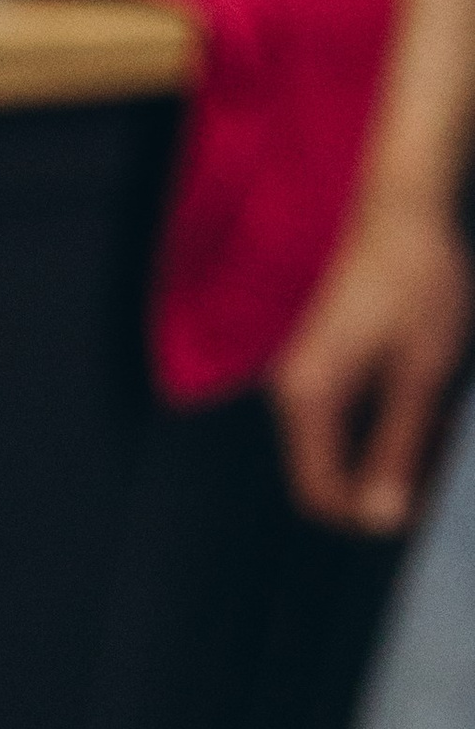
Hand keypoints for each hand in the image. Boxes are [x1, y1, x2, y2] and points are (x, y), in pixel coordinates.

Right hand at [271, 197, 474, 533]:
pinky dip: (377, 429)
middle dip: (378, 487)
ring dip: (382, 458)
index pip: (319, 491)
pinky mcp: (318, 365)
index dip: (365, 514)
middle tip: (437, 472)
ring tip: (437, 435)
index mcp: (309, 398)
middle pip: (323, 475)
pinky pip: (338, 421)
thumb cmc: (416, 280)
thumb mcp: (422, 373)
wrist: (400, 208)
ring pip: (333, 450)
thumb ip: (398, 448)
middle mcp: (292, 392)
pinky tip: (420, 410)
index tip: (418, 508)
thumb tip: (381, 520)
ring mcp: (301, 378)